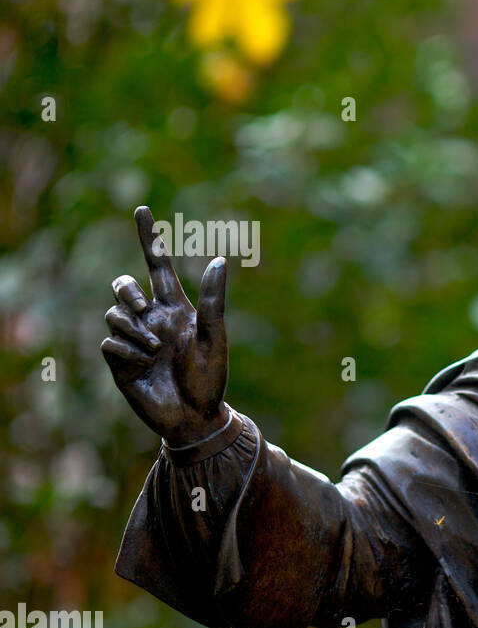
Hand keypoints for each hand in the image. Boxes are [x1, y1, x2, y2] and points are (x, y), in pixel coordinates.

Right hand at [101, 205, 229, 445]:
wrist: (196, 417)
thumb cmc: (210, 379)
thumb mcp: (215, 338)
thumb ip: (214, 301)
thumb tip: (219, 259)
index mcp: (176, 308)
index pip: (158, 266)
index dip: (149, 239)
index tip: (143, 210)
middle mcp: (152, 319)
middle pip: (123, 285)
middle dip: (126, 290)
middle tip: (144, 307)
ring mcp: (134, 339)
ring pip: (112, 313)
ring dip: (133, 328)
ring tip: (156, 349)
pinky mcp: (119, 361)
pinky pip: (108, 342)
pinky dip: (127, 350)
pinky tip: (145, 364)